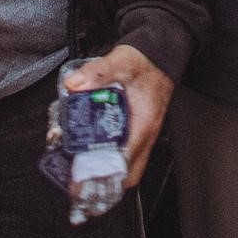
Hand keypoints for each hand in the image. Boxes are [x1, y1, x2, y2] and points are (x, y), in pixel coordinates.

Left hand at [63, 45, 175, 188]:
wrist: (162, 53)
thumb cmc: (147, 60)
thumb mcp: (121, 61)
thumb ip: (98, 72)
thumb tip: (74, 84)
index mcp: (143, 124)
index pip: (124, 162)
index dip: (102, 176)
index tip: (80, 184)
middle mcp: (146, 134)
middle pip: (128, 174)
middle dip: (104, 183)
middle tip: (77, 184)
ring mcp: (143, 133)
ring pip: (128, 167)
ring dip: (106, 174)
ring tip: (80, 174)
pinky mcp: (138, 129)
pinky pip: (126, 154)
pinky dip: (110, 160)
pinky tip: (91, 152)